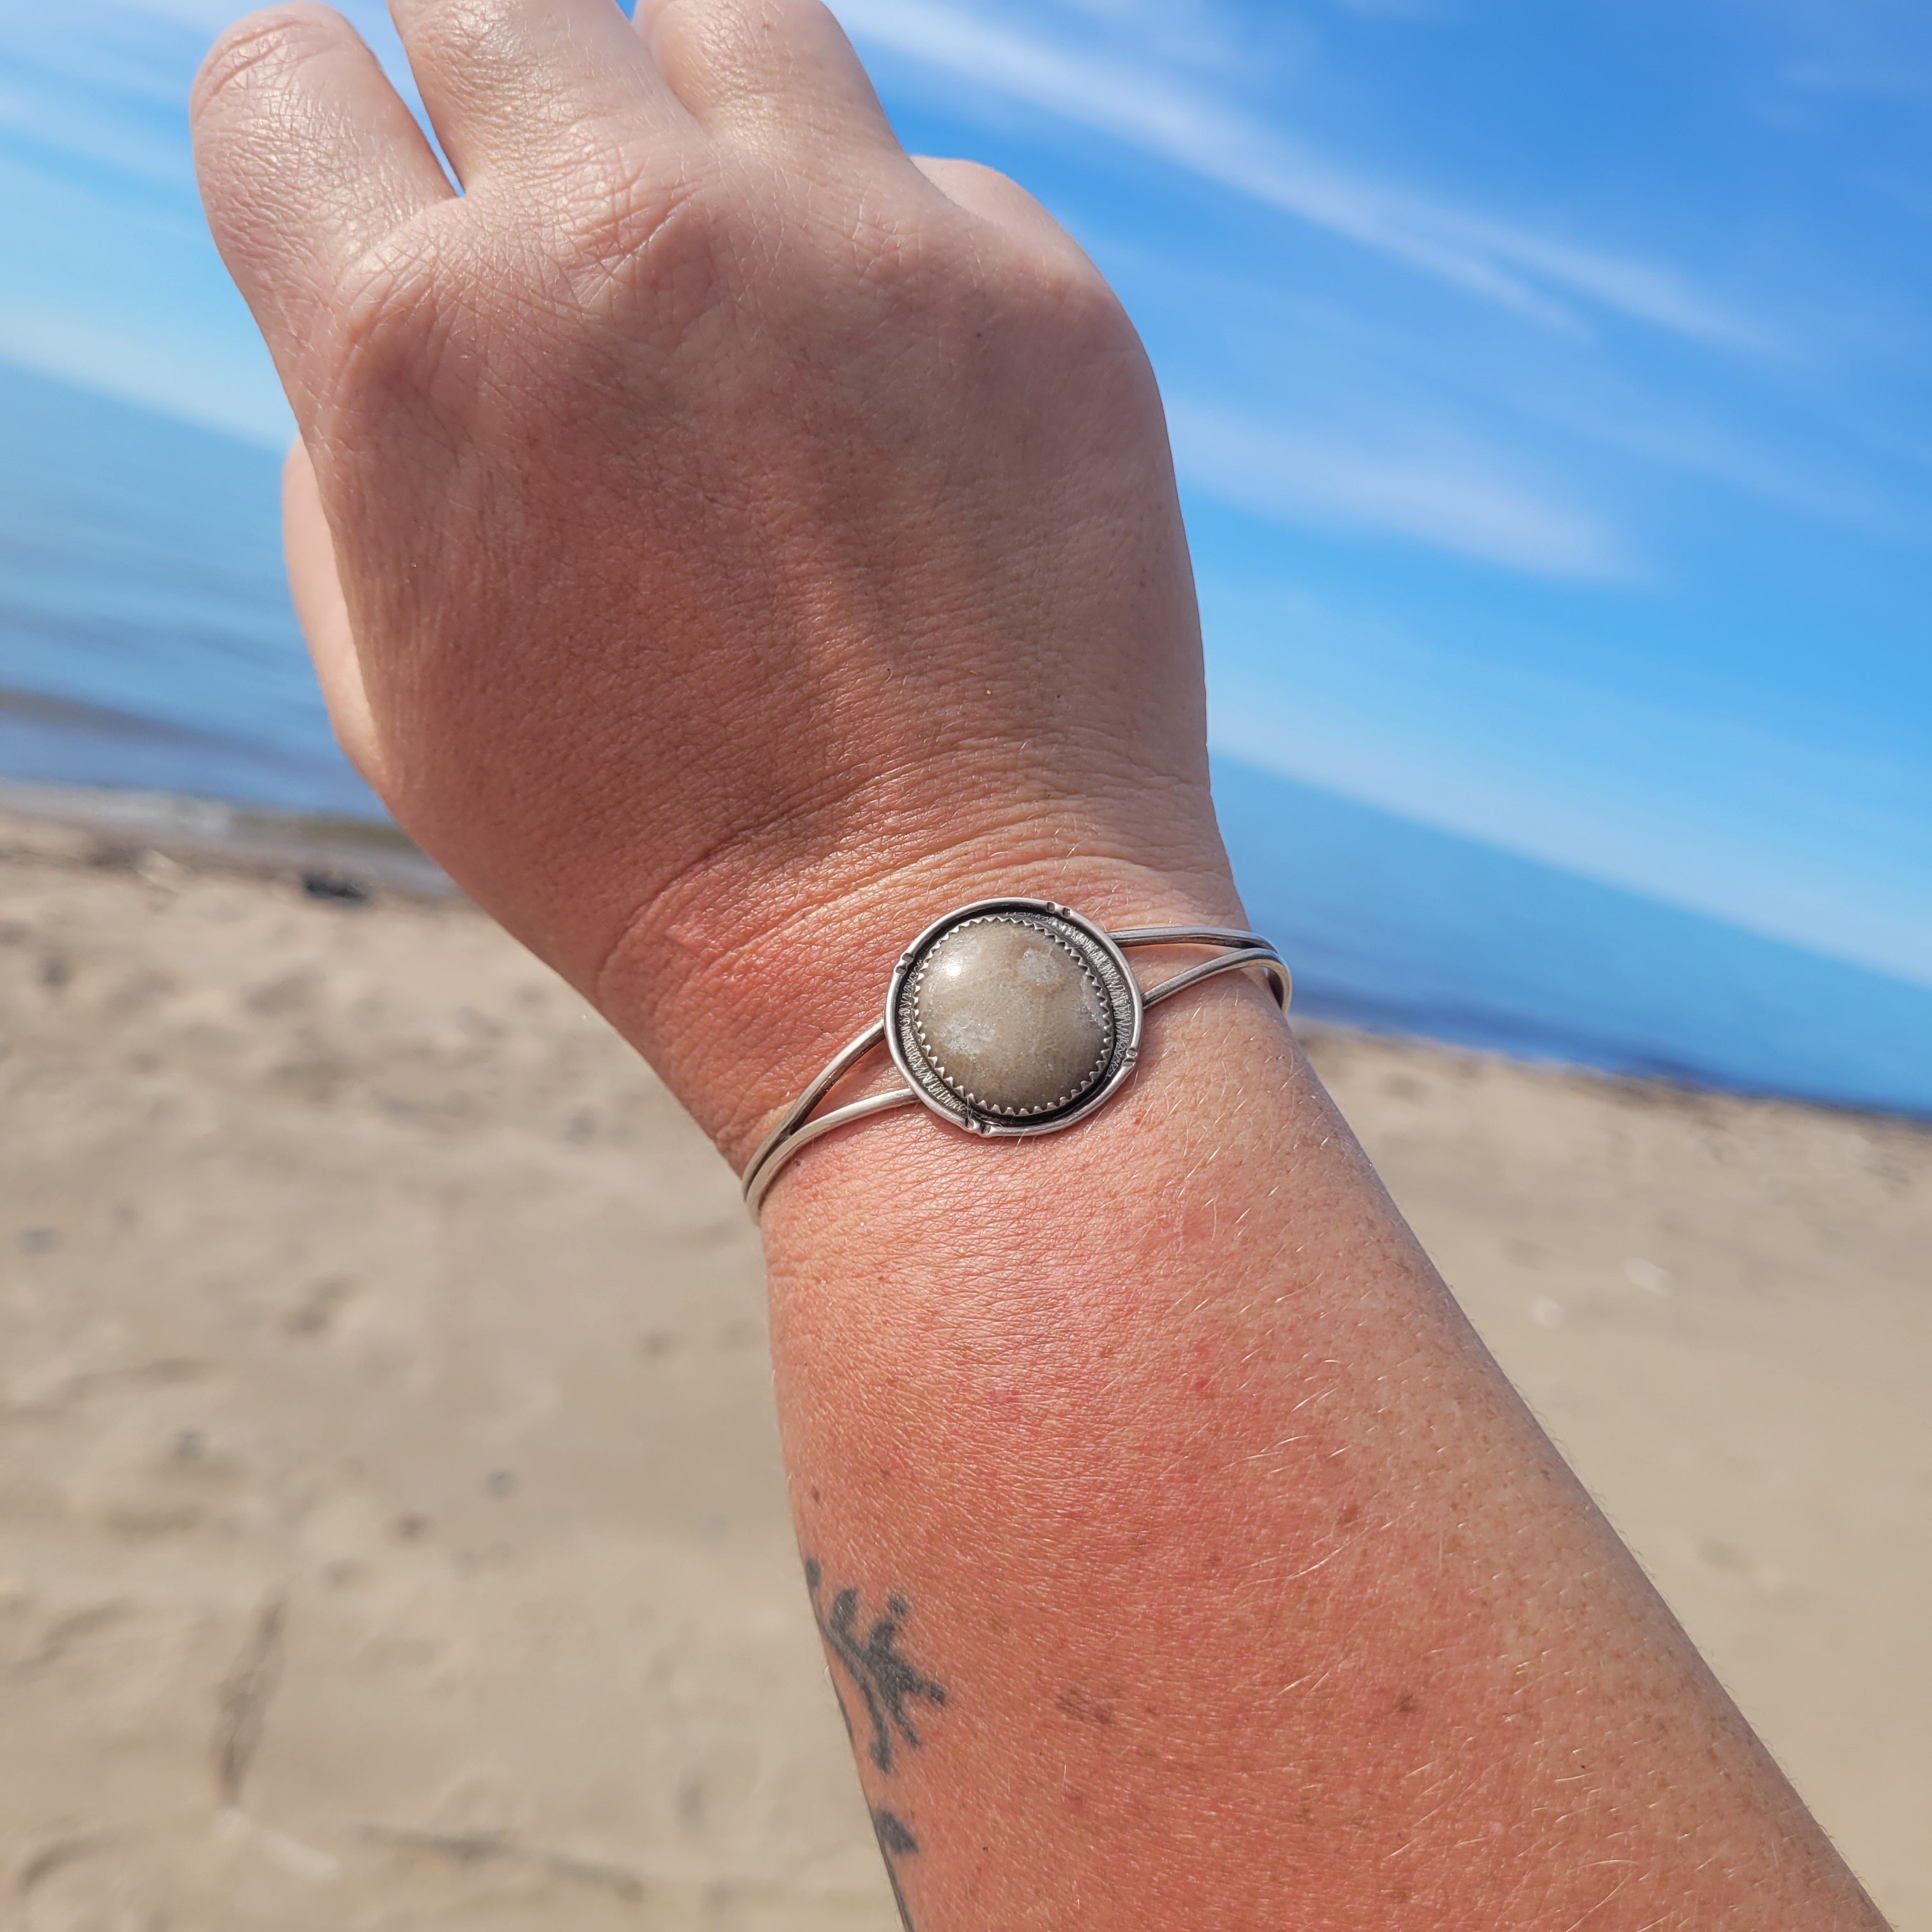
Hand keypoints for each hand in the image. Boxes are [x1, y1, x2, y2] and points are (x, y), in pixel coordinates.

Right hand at [192, 0, 1240, 1157]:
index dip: (312, 139)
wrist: (935, 947)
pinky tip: (896, 423)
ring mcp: (851, 244)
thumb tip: (391, 289)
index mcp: (414, 344)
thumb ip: (345, 448)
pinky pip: (914, 186)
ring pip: (722, 16)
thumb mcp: (396, 692)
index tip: (375, 196)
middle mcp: (627, 239)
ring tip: (723, 269)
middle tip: (555, 226)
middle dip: (490, 93)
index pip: (277, 74)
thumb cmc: (643, 856)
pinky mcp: (1030, 290)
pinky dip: (882, 267)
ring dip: (688, 113)